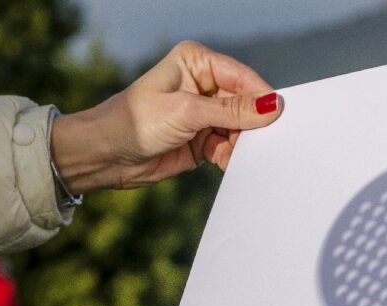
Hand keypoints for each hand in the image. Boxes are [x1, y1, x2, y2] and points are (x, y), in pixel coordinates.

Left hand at [51, 41, 281, 192]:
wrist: (108, 156)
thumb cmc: (136, 122)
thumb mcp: (187, 112)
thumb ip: (232, 111)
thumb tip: (272, 105)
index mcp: (197, 62)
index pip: (242, 77)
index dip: (261, 97)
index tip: (278, 118)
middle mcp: (203, 84)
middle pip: (245, 103)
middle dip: (250, 124)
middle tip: (255, 143)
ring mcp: (204, 113)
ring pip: (240, 127)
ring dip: (240, 143)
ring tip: (229, 155)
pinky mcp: (202, 139)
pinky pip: (229, 146)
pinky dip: (230, 156)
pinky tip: (223, 162)